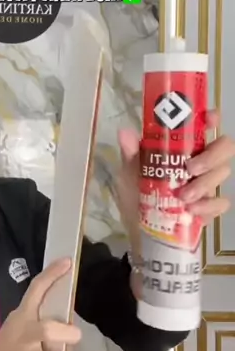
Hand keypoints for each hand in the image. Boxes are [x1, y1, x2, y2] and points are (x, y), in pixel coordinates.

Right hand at [0, 258, 80, 350]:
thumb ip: (40, 308)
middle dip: (69, 335)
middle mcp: (24, 338)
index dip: (52, 275)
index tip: (68, 262)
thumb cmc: (10, 340)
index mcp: (23, 318)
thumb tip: (66, 289)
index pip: (36, 289)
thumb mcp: (20, 318)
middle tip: (72, 338)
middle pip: (48, 331)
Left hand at [115, 109, 234, 297]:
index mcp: (181, 147)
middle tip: (190, 168)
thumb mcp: (128, 174)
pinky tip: (192, 211)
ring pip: (222, 174)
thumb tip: (125, 132)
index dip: (212, 118)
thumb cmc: (136, 196)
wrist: (139, 232)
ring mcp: (207, 184)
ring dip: (205, 184)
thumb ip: (130, 155)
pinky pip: (221, 203)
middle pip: (224, 148)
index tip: (210, 119)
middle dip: (211, 156)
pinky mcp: (209, 208)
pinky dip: (209, 206)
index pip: (204, 125)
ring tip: (183, 197)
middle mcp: (199, 161)